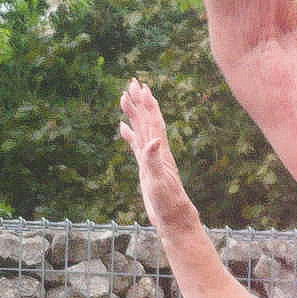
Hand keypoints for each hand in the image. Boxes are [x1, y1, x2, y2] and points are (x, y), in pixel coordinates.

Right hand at [118, 78, 199, 227]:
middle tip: (132, 82)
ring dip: (134, 113)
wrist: (173, 215)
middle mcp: (156, 149)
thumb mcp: (159, 181)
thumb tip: (153, 140)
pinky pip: (136, 144)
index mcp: (158, 150)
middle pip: (146, 119)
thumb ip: (154, 160)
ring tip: (125, 98)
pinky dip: (129, 133)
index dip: (145, 103)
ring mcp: (151, 156)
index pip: (151, 120)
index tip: (139, 87)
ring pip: (141, 128)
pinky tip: (123, 128)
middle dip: (139, 100)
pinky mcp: (146, 166)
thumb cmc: (167, 201)